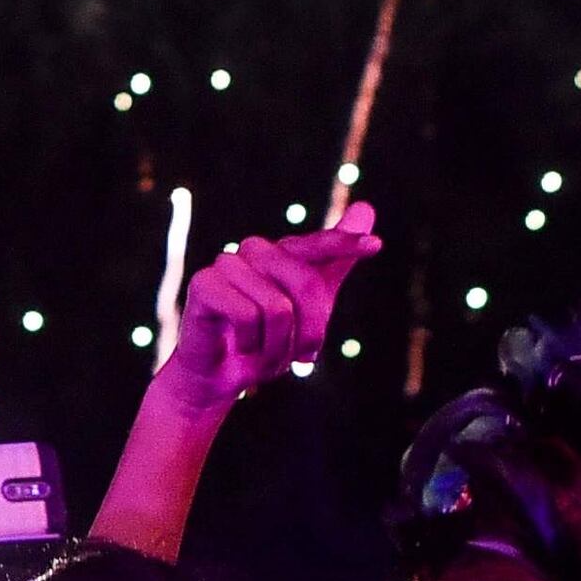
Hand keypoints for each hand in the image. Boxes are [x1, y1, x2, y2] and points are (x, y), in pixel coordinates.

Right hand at [153, 207, 383, 405]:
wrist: (221, 374)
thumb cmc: (267, 339)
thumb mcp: (309, 305)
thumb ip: (335, 261)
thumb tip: (366, 206)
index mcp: (282, 253)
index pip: (319, 244)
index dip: (345, 243)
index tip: (376, 245)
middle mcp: (255, 250)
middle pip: (306, 284)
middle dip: (312, 331)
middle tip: (302, 358)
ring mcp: (227, 262)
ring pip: (277, 308)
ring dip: (277, 348)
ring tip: (264, 354)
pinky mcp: (204, 283)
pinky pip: (247, 317)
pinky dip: (251, 346)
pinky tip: (241, 349)